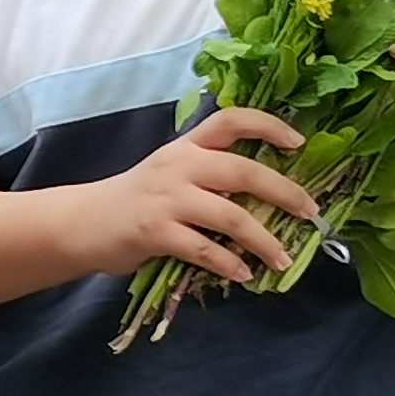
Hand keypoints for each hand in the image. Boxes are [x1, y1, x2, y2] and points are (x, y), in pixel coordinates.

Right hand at [87, 105, 318, 286]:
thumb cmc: (138, 200)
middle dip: (284, 192)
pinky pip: (203, 249)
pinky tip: (244, 275)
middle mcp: (178, 165)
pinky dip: (229, 264)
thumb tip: (269, 198)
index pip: (230, 120)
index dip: (268, 125)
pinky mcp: (154, 232)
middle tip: (311, 213)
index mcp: (186, 146)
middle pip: (243, 171)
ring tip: (283, 260)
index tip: (299, 143)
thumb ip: (211, 176)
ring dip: (264, 241)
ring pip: (230, 216)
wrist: (83, 223)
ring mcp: (166, 198)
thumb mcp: (171, 174)